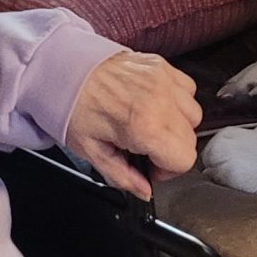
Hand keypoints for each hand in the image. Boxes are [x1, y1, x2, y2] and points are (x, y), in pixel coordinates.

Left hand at [64, 50, 201, 200]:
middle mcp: (160, 100)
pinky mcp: (162, 66)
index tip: (150, 166)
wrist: (63, 69)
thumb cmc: (73, 106)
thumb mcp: (92, 151)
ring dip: (176, 125)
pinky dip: (175, 101)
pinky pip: (187, 90)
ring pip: (193, 114)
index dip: (167, 170)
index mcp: (143, 125)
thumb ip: (122, 176)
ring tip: (149, 124)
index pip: (184, 159)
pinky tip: (153, 106)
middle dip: (170, 150)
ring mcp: (164, 80)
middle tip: (144, 147)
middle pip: (191, 139)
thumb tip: (143, 190)